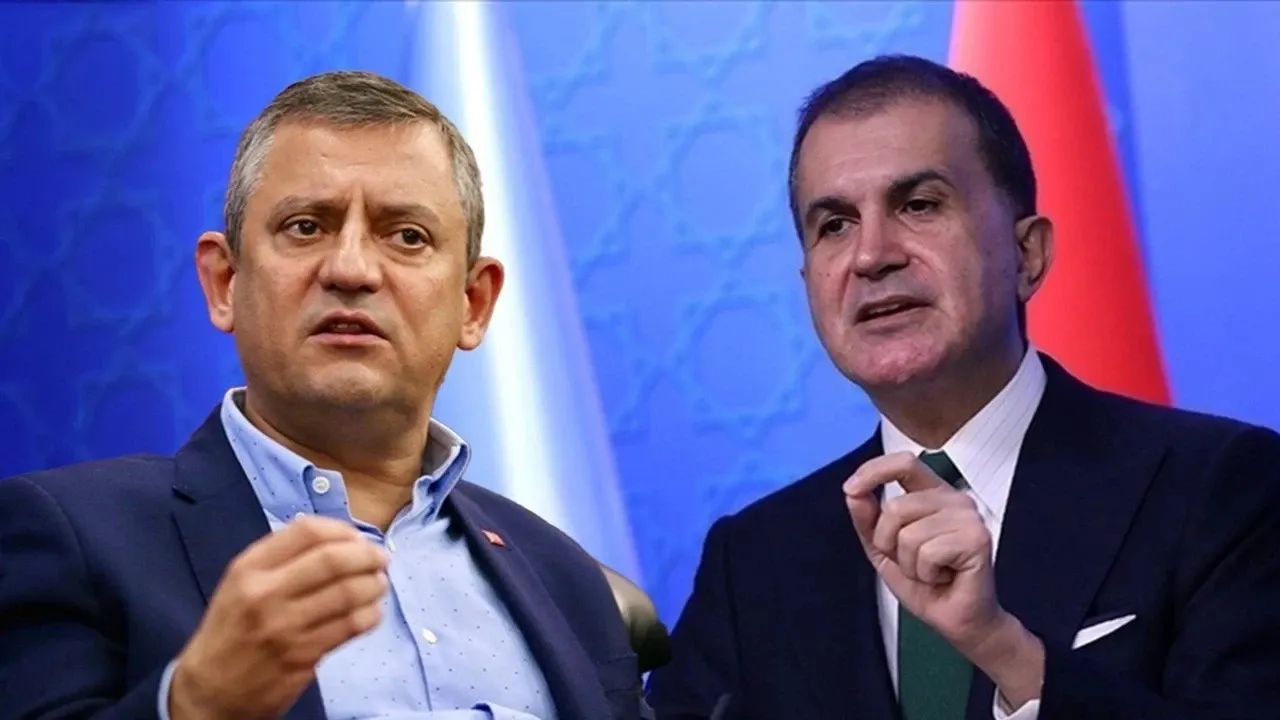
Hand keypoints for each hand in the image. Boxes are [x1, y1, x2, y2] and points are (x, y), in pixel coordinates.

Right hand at [169, 516, 389, 719]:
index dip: (343, 530)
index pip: (307, 532)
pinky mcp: (301, 656)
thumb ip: (281, 557)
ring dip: (373, 585)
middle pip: (332, 560)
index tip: (357, 538)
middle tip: (381, 559)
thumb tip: (338, 537)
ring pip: (347, 594)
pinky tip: (372, 612)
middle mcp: (265, 593)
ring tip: (379, 584)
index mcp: (249, 568)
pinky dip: (370, 615)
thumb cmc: (232, 629)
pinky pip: (349, 627)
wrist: (210, 690)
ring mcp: (284, 627)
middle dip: (367, 556)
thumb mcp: (241, 583)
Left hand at [843, 451, 999, 650]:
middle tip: (913, 562)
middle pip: (894, 507)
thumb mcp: (884, 549)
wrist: (956, 620)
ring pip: (908, 533)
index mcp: (934, 494)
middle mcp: (955, 499)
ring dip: (909, 563)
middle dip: (889, 543)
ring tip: (931, 571)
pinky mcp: (977, 539)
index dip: (873, 471)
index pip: (903, 462)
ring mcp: (968, 517)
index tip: (851, 490)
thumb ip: (867, 519)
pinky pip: (927, 552)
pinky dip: (926, 573)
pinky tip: (944, 577)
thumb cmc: (926, 584)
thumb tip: (853, 492)